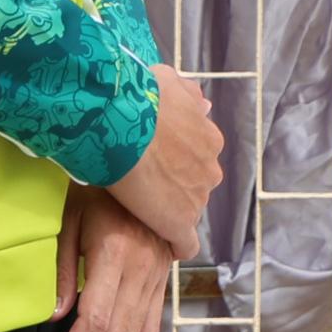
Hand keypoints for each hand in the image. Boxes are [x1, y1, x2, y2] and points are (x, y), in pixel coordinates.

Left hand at [48, 188, 175, 331]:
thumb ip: (61, 270)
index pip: (94, 320)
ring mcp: (158, 274)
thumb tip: (54, 318)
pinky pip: (152, 325)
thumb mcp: (67, 220)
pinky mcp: (164, 277)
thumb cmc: (94, 189)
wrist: (142, 160)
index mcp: (116, 253)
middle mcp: (143, 268)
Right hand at [108, 64, 223, 258]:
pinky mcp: (178, 221)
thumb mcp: (169, 84)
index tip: (157, 167)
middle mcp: (209, 168)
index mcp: (208, 140)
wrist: (122, 120)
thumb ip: (188, 96)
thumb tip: (204, 104)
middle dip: (175, 187)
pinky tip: (164, 248)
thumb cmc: (140, 98)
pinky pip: (184, 242)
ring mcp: (196, 197)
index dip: (176, 165)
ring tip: (141, 213)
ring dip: (169, 211)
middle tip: (144, 186)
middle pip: (194, 185)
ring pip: (187, 209)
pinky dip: (176, 245)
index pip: (196, 160)